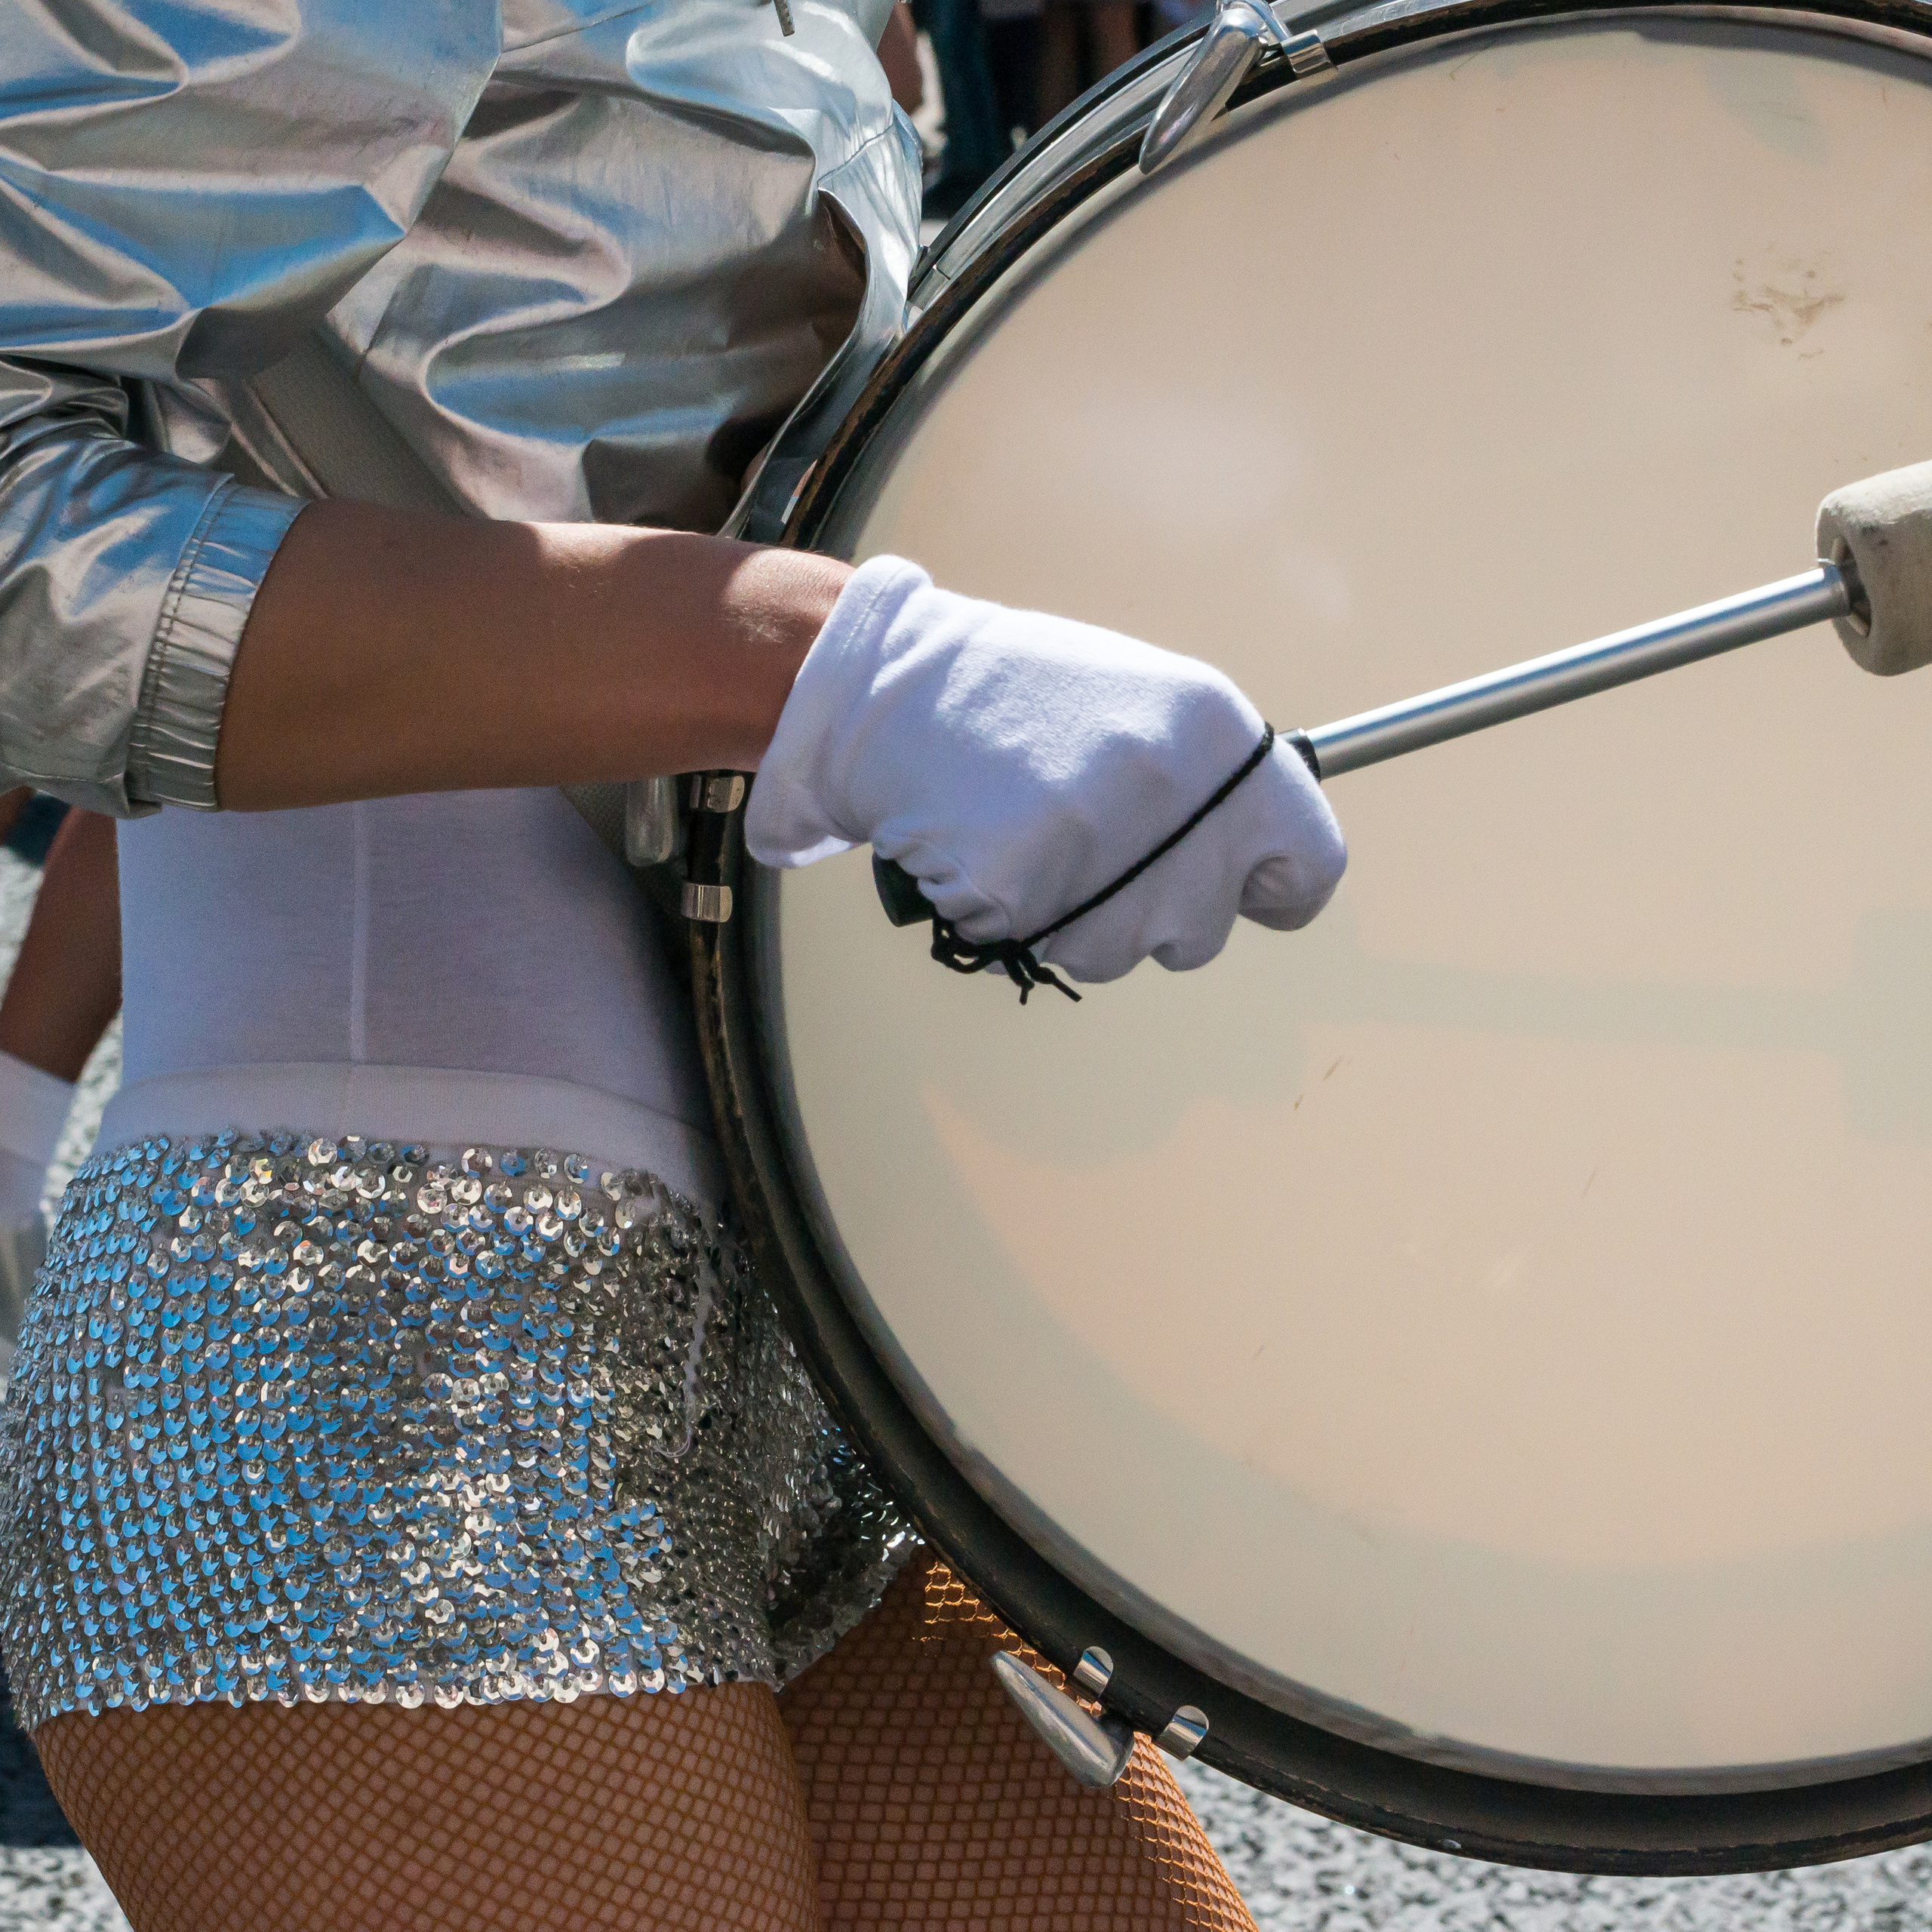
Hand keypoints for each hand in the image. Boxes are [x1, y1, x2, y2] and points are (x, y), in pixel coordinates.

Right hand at [745, 558, 1346, 983]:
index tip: (1251, 891)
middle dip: (1152, 911)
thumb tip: (1263, 860)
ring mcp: (1101, 845)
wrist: (893, 686)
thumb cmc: (1020, 694)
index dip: (1276, 890)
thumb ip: (1213, 783)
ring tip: (1031, 835)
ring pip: (1119, 954)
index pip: (1309, 862)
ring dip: (1077, 920)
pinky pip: (1039, 948)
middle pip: (1203, 931)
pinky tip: (987, 849)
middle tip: (1093, 846)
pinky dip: (1009, 917)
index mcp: (1218, 733)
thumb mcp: (1149, 705)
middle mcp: (1175, 791)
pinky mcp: (1026, 891)